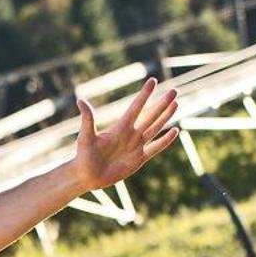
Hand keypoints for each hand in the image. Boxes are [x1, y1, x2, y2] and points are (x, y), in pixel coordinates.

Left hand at [73, 77, 178, 191]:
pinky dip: (165, 140)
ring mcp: (136, 146)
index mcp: (119, 127)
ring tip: (175, 104)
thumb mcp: (86, 137)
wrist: (87, 176)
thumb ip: (88, 119)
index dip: (144, 95)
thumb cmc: (84, 155)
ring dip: (165, 117)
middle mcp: (130, 134)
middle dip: (162, 104)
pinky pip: (155, 148)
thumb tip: (80, 100)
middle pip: (150, 116)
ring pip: (155, 128)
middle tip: (173, 91)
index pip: (136, 108)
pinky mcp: (139, 159)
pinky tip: (175, 131)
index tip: (153, 80)